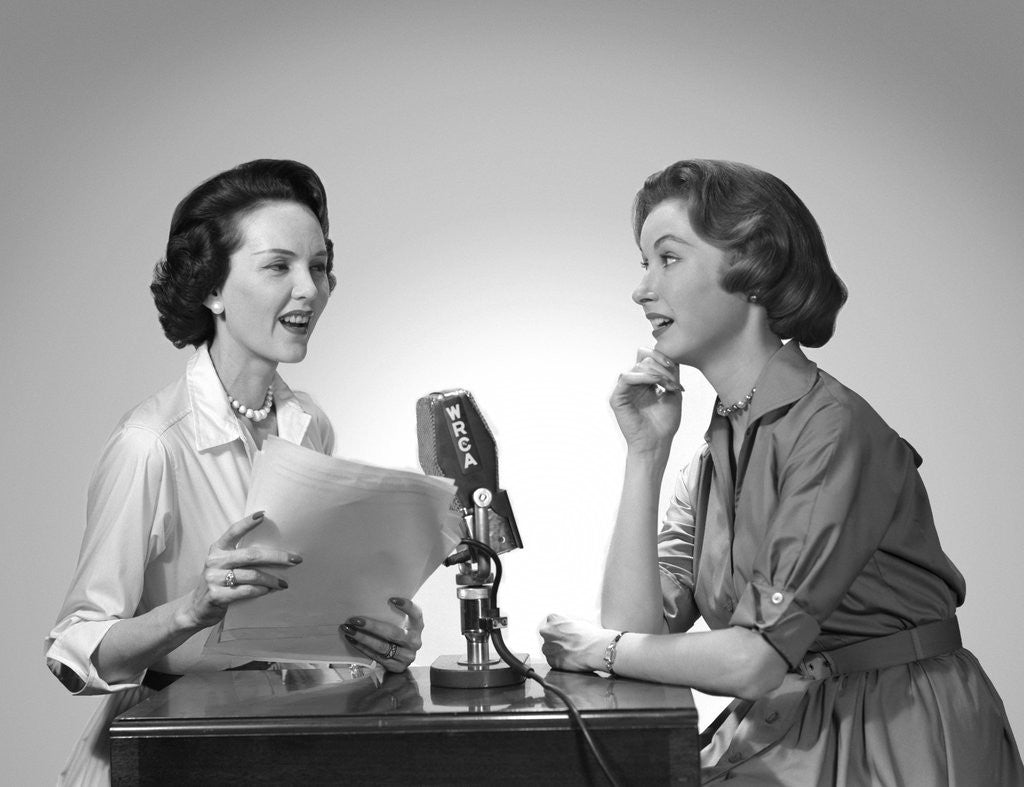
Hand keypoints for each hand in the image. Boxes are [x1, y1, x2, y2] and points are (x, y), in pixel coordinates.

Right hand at [183, 511, 300, 629]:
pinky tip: (268, 591)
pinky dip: (259, 590)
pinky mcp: (216, 595)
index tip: (263, 515)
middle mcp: (215, 561)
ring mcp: (214, 578)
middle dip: (276, 556)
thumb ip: (240, 556)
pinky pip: (244, 591)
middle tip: (295, 559)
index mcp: (218, 549)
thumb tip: (274, 549)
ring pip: (251, 575)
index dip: (247, 523)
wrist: (196, 608)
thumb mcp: (225, 565)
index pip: (233, 531)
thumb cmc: (219, 582)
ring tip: (283, 583)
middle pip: (251, 555)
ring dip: (271, 579)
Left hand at [341, 597, 423, 672]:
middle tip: (355, 620)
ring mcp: (406, 656)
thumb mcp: (402, 623)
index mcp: (417, 627)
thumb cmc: (398, 633)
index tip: (391, 599)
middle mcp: (414, 641)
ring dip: (362, 638)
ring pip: (382, 646)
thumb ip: (395, 614)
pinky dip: (362, 647)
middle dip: (372, 626)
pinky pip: (376, 655)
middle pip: (393, 633)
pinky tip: (351, 639)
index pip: (416, 614)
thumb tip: (372, 597)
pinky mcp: (396, 666)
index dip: (406, 606)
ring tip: (348, 629)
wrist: (401, 660)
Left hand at [540, 613, 615, 672]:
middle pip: (548, 635)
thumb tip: (565, 629)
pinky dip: (559, 660)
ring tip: (571, 651)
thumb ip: (565, 624)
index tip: (566, 632)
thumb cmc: (589, 635)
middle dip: (556, 638)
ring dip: (557, 650)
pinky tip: (570, 659)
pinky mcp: (551, 661)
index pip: (552, 621)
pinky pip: (553, 660)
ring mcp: (547, 647)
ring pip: (549, 648)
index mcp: (552, 619)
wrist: (594, 650)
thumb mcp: (577, 622)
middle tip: (569, 642)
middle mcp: (546, 632)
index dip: (560, 628)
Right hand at [610, 348, 682, 452]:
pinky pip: (626, 377)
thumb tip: (671, 357)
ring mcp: (624, 390)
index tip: (673, 366)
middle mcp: (633, 384)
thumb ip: (671, 375)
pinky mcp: (617, 398)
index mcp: (644, 383)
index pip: (647, 359)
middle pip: (644, 360)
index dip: (660, 357)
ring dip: (656, 373)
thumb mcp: (673, 393)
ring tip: (668, 386)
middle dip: (662, 367)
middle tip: (673, 382)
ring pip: (637, 367)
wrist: (657, 443)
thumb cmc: (664, 424)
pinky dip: (643, 377)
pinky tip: (656, 383)